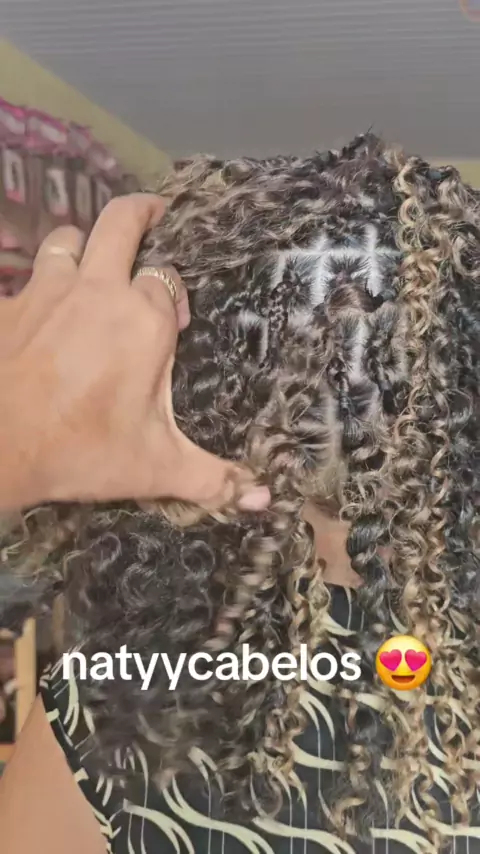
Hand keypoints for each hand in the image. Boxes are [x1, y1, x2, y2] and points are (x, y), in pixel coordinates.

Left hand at [0, 193, 269, 512]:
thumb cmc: (82, 451)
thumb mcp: (155, 468)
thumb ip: (213, 478)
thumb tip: (263, 499)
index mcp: (143, 321)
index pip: (167, 283)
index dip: (173, 298)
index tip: (175, 323)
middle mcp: (98, 291)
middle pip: (120, 224)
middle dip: (141, 212)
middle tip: (154, 211)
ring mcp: (47, 291)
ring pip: (67, 239)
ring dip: (82, 244)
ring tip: (90, 260)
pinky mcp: (8, 305)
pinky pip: (24, 276)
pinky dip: (37, 282)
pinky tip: (39, 306)